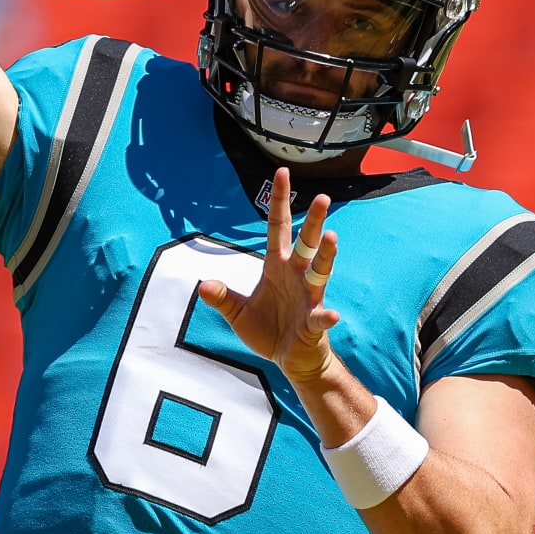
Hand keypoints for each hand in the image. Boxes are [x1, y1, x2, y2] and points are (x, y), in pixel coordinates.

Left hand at [197, 166, 342, 384]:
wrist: (291, 360)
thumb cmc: (269, 331)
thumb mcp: (238, 313)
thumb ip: (222, 298)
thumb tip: (202, 284)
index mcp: (277, 267)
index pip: (278, 228)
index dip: (280, 202)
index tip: (282, 173)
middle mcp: (296, 276)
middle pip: (306, 243)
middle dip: (313, 221)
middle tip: (322, 197)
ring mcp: (308, 298)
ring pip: (319, 271)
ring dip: (326, 256)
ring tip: (331, 237)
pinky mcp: (313, 323)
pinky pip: (319, 318)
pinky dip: (325, 317)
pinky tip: (330, 314)